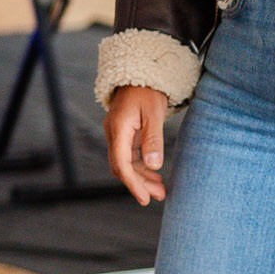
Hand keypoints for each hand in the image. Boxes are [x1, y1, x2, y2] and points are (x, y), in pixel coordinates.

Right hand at [104, 85, 169, 205]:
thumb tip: (154, 166)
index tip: (144, 198)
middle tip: (158, 196)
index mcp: (118, 129)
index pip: (121, 163)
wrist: (139, 75)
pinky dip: (141, 167)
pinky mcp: (124, 134)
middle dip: (139, 184)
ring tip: (160, 190)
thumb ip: (153, 140)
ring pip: (125, 163)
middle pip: (121, 167)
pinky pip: (129, 156)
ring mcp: (117, 134)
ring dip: (141, 177)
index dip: (133, 183)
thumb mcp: (154, 114)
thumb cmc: (147, 92)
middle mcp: (113, 134)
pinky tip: (154, 174)